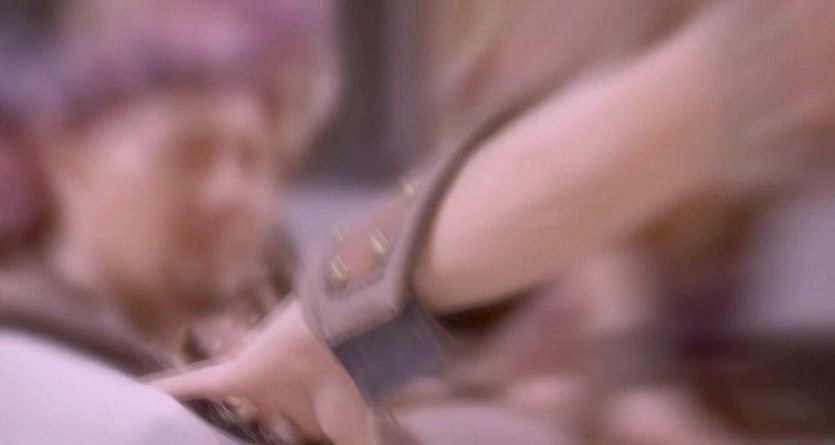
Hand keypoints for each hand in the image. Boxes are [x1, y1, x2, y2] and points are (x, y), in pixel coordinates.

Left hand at [151, 300, 376, 444]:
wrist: (343, 347)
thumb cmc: (350, 394)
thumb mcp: (352, 440)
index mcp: (308, 422)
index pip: (281, 440)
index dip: (271, 441)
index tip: (265, 441)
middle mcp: (277, 406)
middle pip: (247, 429)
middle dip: (233, 438)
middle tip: (212, 443)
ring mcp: (254, 389)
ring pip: (217, 409)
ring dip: (197, 418)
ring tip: (168, 435)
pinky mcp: (234, 374)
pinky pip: (191, 384)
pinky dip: (166, 389)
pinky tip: (139, 395)